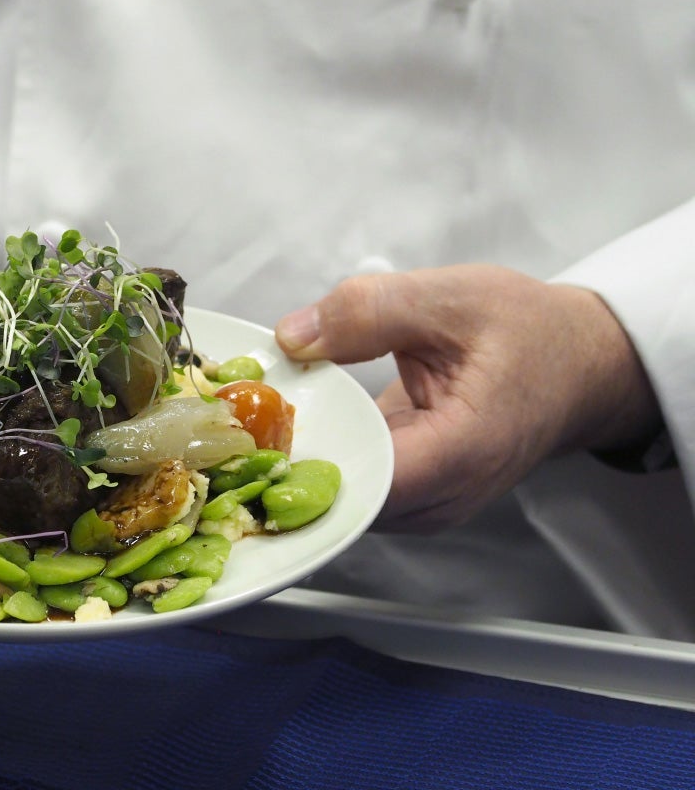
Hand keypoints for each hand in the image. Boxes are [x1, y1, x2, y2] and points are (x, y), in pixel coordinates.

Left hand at [274, 265, 661, 532]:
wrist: (579, 364)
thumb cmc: (530, 332)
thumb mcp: (451, 298)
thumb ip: (369, 313)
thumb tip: (291, 337)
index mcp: (460, 453)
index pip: (359, 485)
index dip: (295, 463)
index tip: (245, 433)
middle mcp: (443, 498)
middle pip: (339, 504)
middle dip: (281, 467)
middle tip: (226, 426)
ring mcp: (429, 506)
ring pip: (340, 504)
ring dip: (294, 467)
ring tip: (247, 425)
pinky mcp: (415, 498)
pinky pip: (354, 490)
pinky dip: (319, 462)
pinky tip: (285, 430)